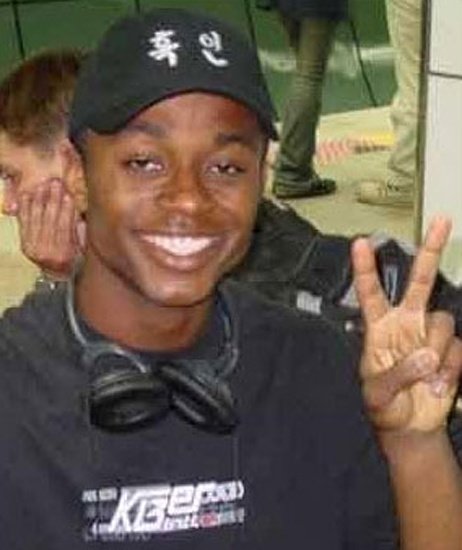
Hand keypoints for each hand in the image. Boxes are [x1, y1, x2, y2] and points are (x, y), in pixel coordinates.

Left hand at [17, 178, 83, 278]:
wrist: (58, 276)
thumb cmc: (75, 261)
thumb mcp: (83, 249)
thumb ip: (81, 231)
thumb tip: (78, 211)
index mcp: (65, 253)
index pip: (65, 226)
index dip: (67, 209)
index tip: (68, 195)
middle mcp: (47, 252)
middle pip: (49, 220)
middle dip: (53, 199)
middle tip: (55, 184)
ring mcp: (34, 249)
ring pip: (36, 219)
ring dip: (39, 200)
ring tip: (43, 185)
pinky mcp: (25, 245)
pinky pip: (24, 223)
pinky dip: (25, 208)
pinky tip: (28, 196)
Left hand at [352, 217, 461, 434]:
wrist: (411, 428)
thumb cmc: (384, 407)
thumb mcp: (377, 393)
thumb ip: (397, 374)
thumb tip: (425, 356)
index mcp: (379, 329)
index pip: (370, 293)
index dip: (366, 269)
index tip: (360, 243)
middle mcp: (406, 324)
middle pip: (419, 281)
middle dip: (429, 251)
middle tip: (441, 220)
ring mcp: (430, 336)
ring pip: (442, 322)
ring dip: (436, 353)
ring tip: (426, 380)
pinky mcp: (450, 351)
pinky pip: (458, 348)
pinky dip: (451, 369)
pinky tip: (440, 386)